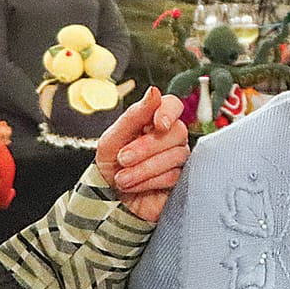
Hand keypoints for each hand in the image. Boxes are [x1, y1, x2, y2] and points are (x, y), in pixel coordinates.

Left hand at [94, 88, 187, 223]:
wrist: (109, 198)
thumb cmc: (111, 164)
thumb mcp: (113, 138)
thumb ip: (134, 115)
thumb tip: (155, 91)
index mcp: (154, 120)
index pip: (173, 105)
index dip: (169, 111)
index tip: (158, 123)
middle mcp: (171, 137)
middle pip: (176, 132)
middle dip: (146, 147)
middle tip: (123, 159)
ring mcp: (178, 158)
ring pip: (175, 155)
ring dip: (143, 168)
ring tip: (122, 178)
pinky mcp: (180, 180)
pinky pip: (174, 176)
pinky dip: (149, 181)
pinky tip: (133, 186)